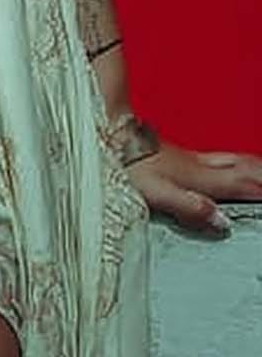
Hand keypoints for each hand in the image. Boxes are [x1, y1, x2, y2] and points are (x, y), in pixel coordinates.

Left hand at [124, 138, 261, 234]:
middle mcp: (198, 165)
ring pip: (231, 159)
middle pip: (242, 166)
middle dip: (261, 172)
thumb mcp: (159, 193)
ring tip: (260, 174)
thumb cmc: (129, 163)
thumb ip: (191, 208)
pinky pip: (217, 159)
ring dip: (251, 166)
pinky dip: (233, 164)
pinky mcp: (179, 156)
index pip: (240, 182)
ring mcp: (190, 159)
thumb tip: (220, 223)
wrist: (109, 134)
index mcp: (198, 176)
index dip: (259, 188)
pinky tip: (226, 168)